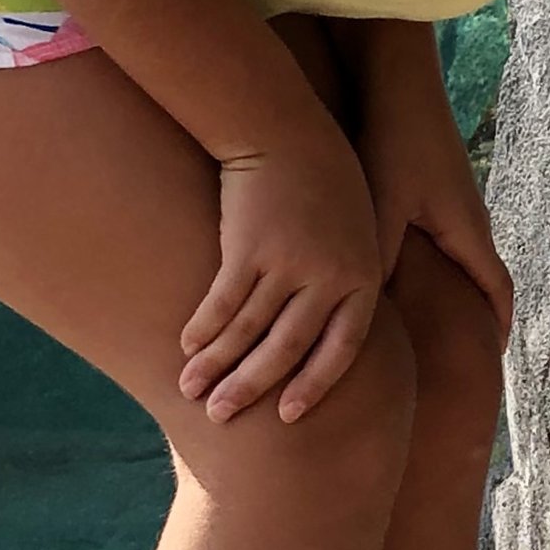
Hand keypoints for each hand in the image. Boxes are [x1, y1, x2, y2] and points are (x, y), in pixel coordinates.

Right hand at [179, 119, 384, 422]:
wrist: (287, 131)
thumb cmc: (324, 183)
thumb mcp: (357, 231)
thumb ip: (347, 281)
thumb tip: (326, 333)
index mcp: (363, 276)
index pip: (343, 348)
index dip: (313, 385)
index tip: (286, 416)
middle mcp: (330, 276)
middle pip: (288, 348)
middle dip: (251, 386)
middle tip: (221, 417)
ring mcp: (289, 263)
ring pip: (248, 330)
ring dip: (216, 365)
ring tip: (190, 390)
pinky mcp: (250, 247)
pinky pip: (223, 301)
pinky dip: (203, 328)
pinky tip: (187, 347)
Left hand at [359, 34, 513, 348]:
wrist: (399, 79)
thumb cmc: (395, 141)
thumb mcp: (383, 207)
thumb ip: (379, 259)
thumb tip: (371, 312)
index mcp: (467, 230)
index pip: (497, 291)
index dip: (497, 328)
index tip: (491, 360)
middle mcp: (469, 218)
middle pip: (482, 279)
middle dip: (476, 317)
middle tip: (461, 355)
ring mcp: (453, 201)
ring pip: (460, 259)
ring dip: (453, 290)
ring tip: (430, 323)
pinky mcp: (434, 187)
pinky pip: (443, 238)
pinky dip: (434, 264)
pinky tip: (401, 272)